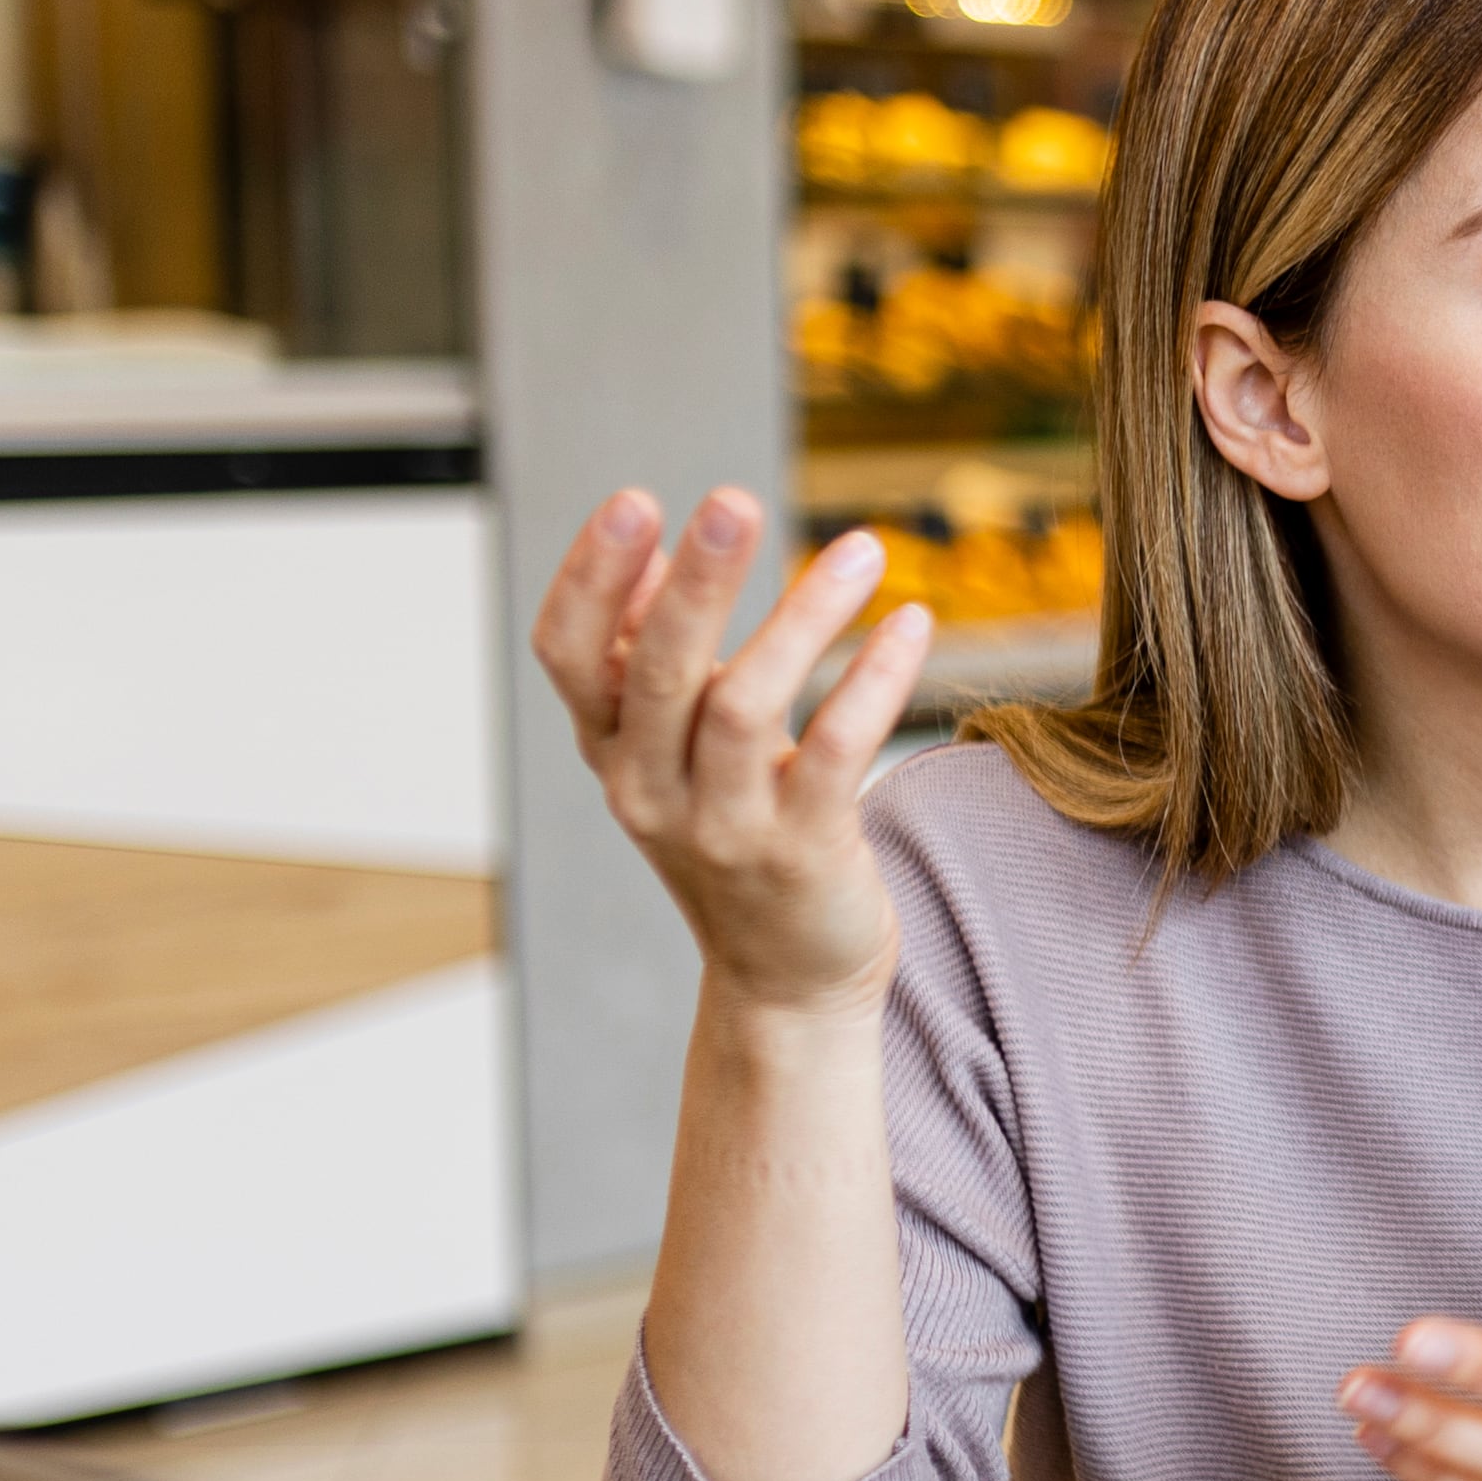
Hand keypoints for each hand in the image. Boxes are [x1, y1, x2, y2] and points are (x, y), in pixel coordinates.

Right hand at [531, 487, 930, 1016]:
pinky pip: (837, 754)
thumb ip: (656, 661)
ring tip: (864, 548)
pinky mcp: (803, 854)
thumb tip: (658, 549)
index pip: (568, 654)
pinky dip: (874, 683)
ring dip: (805, 618)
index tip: (635, 501)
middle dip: (698, 582)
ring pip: (746, 707)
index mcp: (612, 751)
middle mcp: (651, 790)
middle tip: (735, 500)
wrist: (787, 980)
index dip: (591, 578)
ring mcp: (724, 828)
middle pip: (658, 672)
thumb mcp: (674, 752)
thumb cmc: (736, 837)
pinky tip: (912, 626)